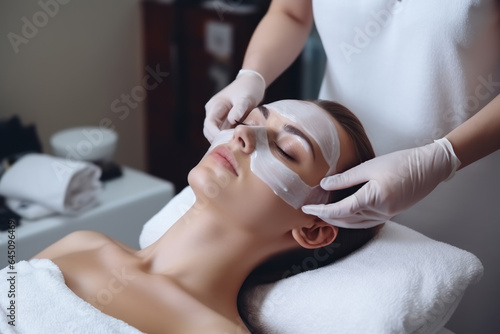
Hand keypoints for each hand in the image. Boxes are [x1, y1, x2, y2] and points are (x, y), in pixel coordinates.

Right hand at [204, 69, 265, 141]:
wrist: (252, 84)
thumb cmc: (248, 89)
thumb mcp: (246, 98)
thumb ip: (239, 108)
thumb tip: (232, 120)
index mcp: (215, 105)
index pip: (209, 123)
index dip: (215, 134)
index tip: (227, 141)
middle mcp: (213, 113)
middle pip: (209, 131)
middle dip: (219, 140)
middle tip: (233, 146)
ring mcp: (218, 118)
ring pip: (215, 134)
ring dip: (223, 140)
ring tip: (236, 145)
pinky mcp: (225, 122)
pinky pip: (223, 133)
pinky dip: (228, 138)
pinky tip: (237, 142)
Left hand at [302, 138, 460, 227]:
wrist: (430, 167)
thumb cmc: (401, 162)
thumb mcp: (370, 166)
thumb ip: (346, 178)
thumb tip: (324, 185)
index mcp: (373, 198)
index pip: (340, 210)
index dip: (321, 211)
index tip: (306, 208)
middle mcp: (380, 211)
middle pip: (346, 220)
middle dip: (327, 218)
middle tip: (311, 212)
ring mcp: (386, 215)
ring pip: (356, 223)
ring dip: (338, 220)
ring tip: (323, 214)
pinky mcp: (390, 213)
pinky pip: (366, 222)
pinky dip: (352, 219)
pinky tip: (345, 213)